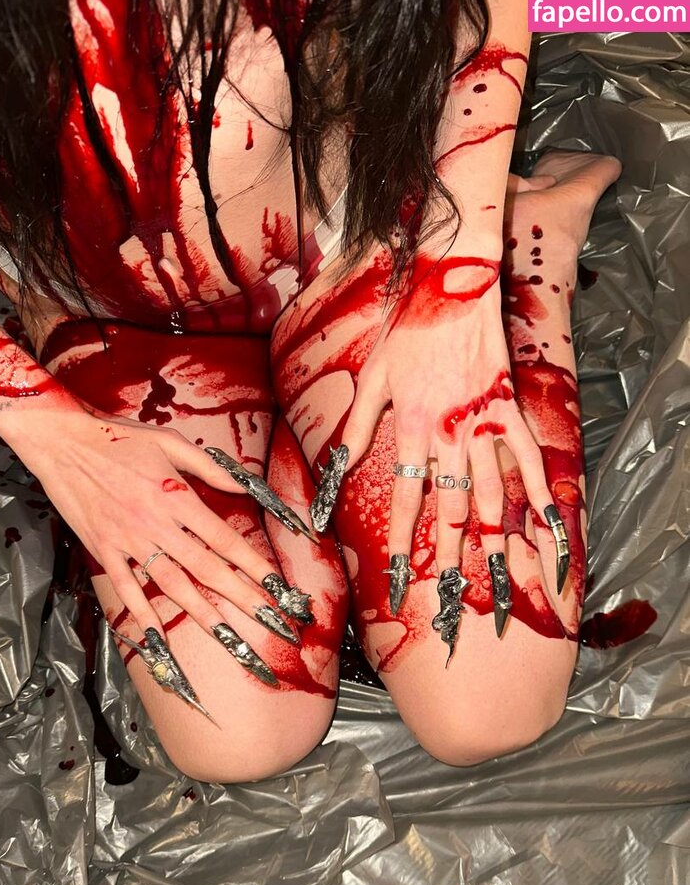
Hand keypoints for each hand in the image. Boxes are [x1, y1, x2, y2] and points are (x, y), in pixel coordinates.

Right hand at [9, 401, 314, 715]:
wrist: (61, 442)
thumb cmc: (117, 437)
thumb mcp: (170, 442)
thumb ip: (211, 468)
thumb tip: (247, 485)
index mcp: (177, 496)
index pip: (224, 538)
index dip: (253, 564)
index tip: (275, 586)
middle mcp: (157, 523)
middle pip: (206, 567)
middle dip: (241, 596)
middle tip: (268, 620)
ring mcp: (129, 540)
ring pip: (172, 583)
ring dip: (202, 613)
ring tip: (229, 637)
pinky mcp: (104, 550)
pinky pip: (126, 588)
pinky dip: (142, 614)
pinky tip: (159, 638)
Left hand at [309, 254, 568, 658]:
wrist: (455, 279)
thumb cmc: (408, 326)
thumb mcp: (371, 377)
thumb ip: (356, 428)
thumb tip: (337, 471)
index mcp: (411, 427)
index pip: (403, 498)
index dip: (400, 542)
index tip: (396, 580)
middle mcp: (449, 435)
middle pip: (450, 510)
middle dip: (448, 561)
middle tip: (448, 605)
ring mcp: (484, 424)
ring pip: (490, 496)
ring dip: (492, 544)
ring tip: (496, 587)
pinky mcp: (510, 410)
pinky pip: (528, 460)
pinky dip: (540, 496)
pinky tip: (547, 532)